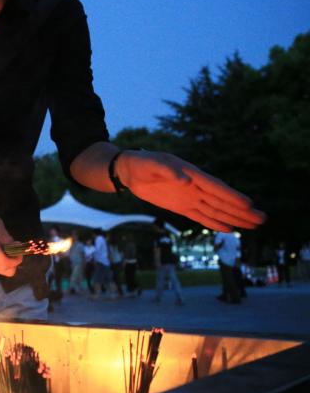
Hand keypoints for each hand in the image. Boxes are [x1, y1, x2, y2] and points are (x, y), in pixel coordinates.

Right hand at [0, 202, 20, 275]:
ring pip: (0, 269)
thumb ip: (5, 236)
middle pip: (7, 271)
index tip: (17, 244)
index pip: (8, 264)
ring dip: (6, 260)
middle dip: (13, 260)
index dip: (17, 257)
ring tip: (2, 244)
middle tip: (11, 246)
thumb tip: (14, 246)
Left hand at [117, 150, 265, 231]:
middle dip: (241, 211)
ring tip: (254, 226)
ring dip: (234, 218)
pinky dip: (214, 223)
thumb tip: (186, 180)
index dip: (231, 196)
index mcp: (192, 174)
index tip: (248, 204)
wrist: (130, 171)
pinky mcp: (181, 207)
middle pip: (222, 201)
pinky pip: (201, 216)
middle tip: (262, 219)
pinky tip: (229, 229)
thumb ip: (167, 171)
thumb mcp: (152, 164)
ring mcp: (190, 198)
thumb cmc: (142, 163)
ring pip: (215, 211)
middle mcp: (195, 187)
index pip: (215, 187)